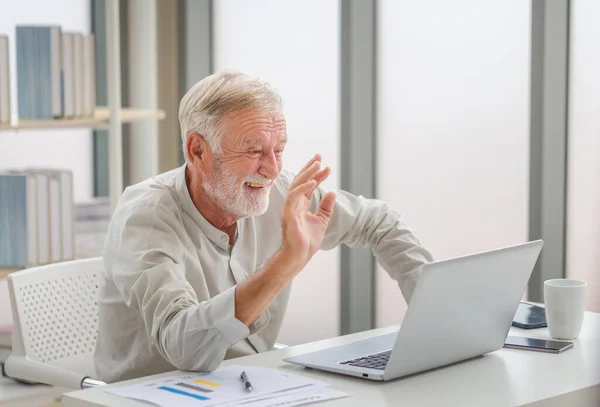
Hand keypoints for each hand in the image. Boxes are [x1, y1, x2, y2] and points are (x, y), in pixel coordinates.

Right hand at [281, 155, 335, 269]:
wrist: (299, 256)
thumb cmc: (307, 241)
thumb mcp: (322, 221)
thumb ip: (326, 207)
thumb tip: (333, 193)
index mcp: (300, 204)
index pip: (308, 185)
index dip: (317, 174)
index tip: (327, 166)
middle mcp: (294, 203)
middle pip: (300, 180)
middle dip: (310, 167)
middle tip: (319, 156)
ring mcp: (290, 208)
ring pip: (296, 185)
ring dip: (307, 174)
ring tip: (318, 164)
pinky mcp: (288, 214)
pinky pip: (294, 197)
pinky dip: (302, 188)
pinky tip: (313, 182)